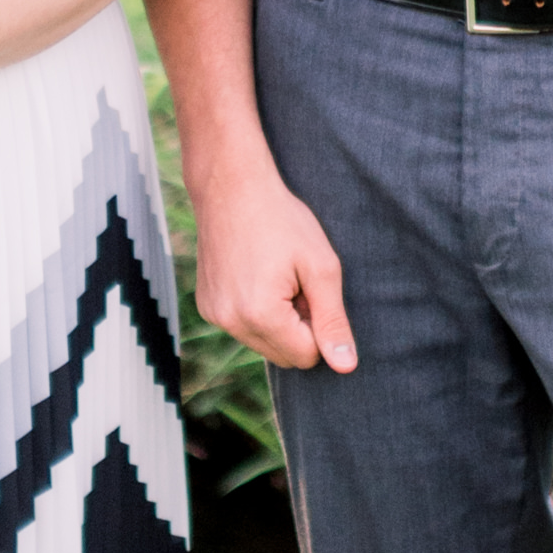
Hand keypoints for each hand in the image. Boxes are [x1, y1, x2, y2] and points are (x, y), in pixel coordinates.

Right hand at [194, 158, 357, 372]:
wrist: (231, 186)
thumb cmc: (281, 220)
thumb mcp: (320, 266)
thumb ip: (333, 320)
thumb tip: (346, 367)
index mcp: (260, 315)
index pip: (306, 357)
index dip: (319, 326)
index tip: (312, 289)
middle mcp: (230, 322)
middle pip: (283, 356)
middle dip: (298, 327)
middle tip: (296, 282)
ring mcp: (214, 315)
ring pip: (263, 344)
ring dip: (278, 321)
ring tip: (277, 276)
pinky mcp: (206, 306)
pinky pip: (242, 327)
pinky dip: (255, 312)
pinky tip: (256, 274)